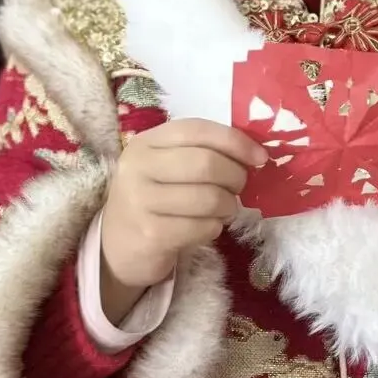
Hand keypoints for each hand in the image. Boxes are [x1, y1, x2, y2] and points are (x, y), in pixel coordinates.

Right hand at [101, 119, 265, 317]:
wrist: (117, 247)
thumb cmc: (154, 200)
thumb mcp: (167, 167)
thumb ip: (202, 152)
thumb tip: (255, 153)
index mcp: (146, 143)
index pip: (197, 130)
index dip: (235, 141)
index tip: (260, 157)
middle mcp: (138, 167)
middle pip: (206, 164)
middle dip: (235, 176)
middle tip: (238, 188)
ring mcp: (140, 201)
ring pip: (209, 198)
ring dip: (227, 206)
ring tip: (223, 209)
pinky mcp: (150, 234)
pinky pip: (202, 227)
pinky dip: (214, 228)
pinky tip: (206, 228)